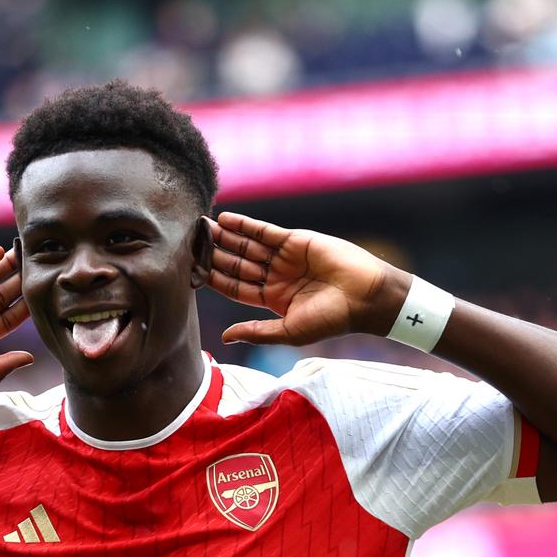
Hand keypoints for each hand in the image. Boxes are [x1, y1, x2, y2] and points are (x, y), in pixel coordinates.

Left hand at [206, 212, 400, 345]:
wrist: (365, 295)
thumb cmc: (331, 319)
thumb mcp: (289, 331)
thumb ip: (257, 331)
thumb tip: (224, 338)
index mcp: (272, 300)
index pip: (235, 288)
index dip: (215, 279)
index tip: (192, 271)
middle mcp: (275, 277)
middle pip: (237, 264)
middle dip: (215, 254)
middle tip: (191, 244)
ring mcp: (285, 258)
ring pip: (247, 246)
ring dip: (225, 237)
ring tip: (202, 228)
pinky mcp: (295, 240)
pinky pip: (264, 231)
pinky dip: (245, 225)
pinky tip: (225, 219)